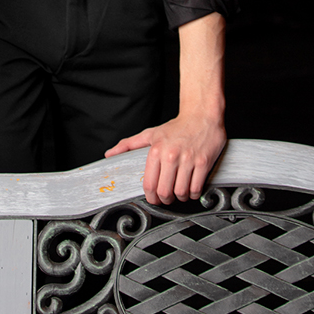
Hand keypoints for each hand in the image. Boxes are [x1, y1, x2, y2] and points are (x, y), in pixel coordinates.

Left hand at [104, 113, 225, 204]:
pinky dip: (193, 194)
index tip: (154, 199)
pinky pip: (196, 188)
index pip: (149, 184)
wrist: (201, 114)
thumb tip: (110, 154)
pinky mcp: (203, 162)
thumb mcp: (150, 134)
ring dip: (180, 197)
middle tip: (167, 197)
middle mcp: (171, 155)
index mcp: (156, 150)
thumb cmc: (176, 127)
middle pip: (164, 191)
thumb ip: (129, 145)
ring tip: (180, 192)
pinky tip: (191, 188)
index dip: (151, 197)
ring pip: (181, 193)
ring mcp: (188, 159)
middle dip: (165, 199)